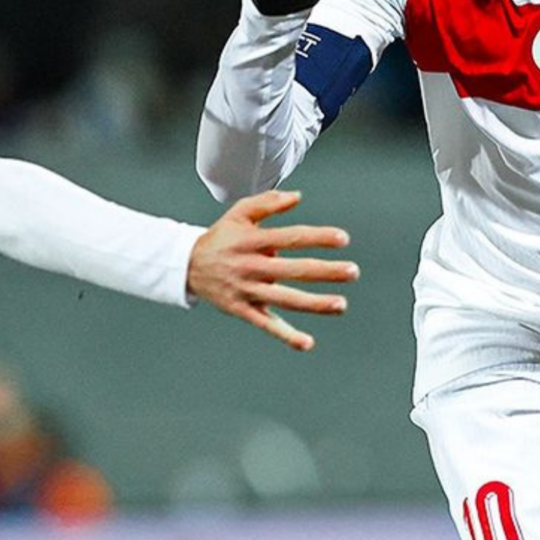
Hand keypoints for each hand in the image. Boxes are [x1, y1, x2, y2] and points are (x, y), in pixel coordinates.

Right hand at [187, 189, 358, 350]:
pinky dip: (286, 335)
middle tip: (352, 272)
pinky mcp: (242, 309)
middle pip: (293, 270)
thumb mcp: (239, 213)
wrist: (186, 265)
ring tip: (341, 305)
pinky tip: (307, 343)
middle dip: (325, 271)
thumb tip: (298, 196)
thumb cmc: (221, 237)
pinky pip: (266, 325)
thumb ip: (268, 203)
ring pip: (285, 300)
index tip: (343, 239)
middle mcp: (251, 266)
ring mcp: (247, 290)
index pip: (291, 238)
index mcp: (252, 241)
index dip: (318, 238)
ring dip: (314, 303)